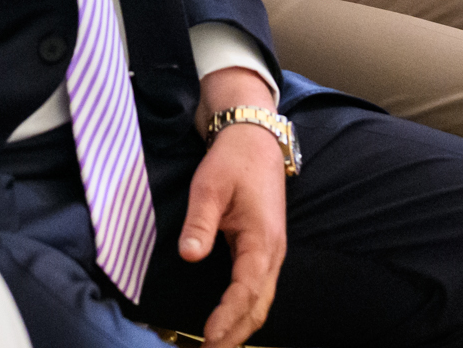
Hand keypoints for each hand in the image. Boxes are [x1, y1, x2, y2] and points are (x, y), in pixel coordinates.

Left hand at [181, 74, 287, 347]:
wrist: (254, 137)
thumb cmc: (232, 160)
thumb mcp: (210, 186)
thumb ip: (200, 222)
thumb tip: (189, 254)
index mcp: (262, 240)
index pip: (247, 291)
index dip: (228, 318)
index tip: (209, 338)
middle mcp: (273, 252)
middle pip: (258, 306)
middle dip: (236, 334)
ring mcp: (271, 252)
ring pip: (261, 301)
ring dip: (241, 326)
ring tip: (216, 345)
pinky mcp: (264, 249)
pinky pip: (258, 289)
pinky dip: (245, 311)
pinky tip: (229, 322)